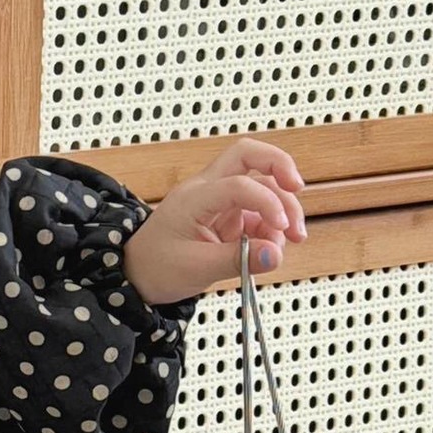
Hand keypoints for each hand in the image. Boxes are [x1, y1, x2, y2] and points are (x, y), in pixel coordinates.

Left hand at [121, 137, 308, 306]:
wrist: (134, 276)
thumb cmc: (155, 267)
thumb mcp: (196, 269)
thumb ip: (238, 260)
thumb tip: (275, 254)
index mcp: (193, 198)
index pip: (239, 184)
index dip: (268, 202)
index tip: (281, 228)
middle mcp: (206, 191)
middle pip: (250, 156)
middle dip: (281, 168)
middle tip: (299, 191)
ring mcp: (217, 200)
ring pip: (260, 183)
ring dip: (282, 204)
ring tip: (291, 238)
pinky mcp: (225, 215)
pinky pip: (256, 209)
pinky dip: (271, 223)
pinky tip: (273, 244)